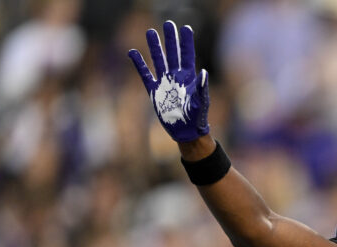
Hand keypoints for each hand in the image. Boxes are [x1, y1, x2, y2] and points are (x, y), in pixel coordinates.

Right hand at [128, 21, 209, 141]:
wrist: (186, 132)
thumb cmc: (197, 118)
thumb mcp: (201, 102)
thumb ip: (202, 88)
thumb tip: (203, 72)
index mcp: (189, 77)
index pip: (187, 55)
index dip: (186, 42)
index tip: (185, 28)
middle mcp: (176, 77)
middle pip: (173, 53)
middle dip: (171, 39)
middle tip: (168, 24)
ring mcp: (165, 83)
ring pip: (159, 60)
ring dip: (155, 47)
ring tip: (150, 32)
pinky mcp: (154, 91)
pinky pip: (145, 75)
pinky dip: (139, 64)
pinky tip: (132, 52)